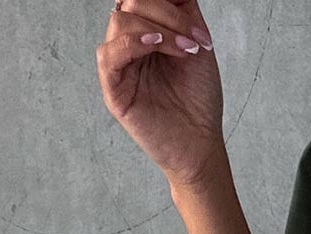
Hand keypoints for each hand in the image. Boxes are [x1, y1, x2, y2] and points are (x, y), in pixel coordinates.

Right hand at [96, 0, 224, 190]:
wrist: (202, 142)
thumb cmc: (199, 99)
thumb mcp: (198, 43)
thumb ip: (183, 11)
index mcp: (146, 32)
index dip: (166, 3)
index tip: (195, 25)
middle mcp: (129, 45)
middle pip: (130, 4)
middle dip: (167, 14)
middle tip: (194, 41)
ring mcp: (119, 66)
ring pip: (119, 22)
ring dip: (157, 29)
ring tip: (184, 51)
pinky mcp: (114, 89)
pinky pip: (109, 54)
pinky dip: (133, 42)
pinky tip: (156, 44)